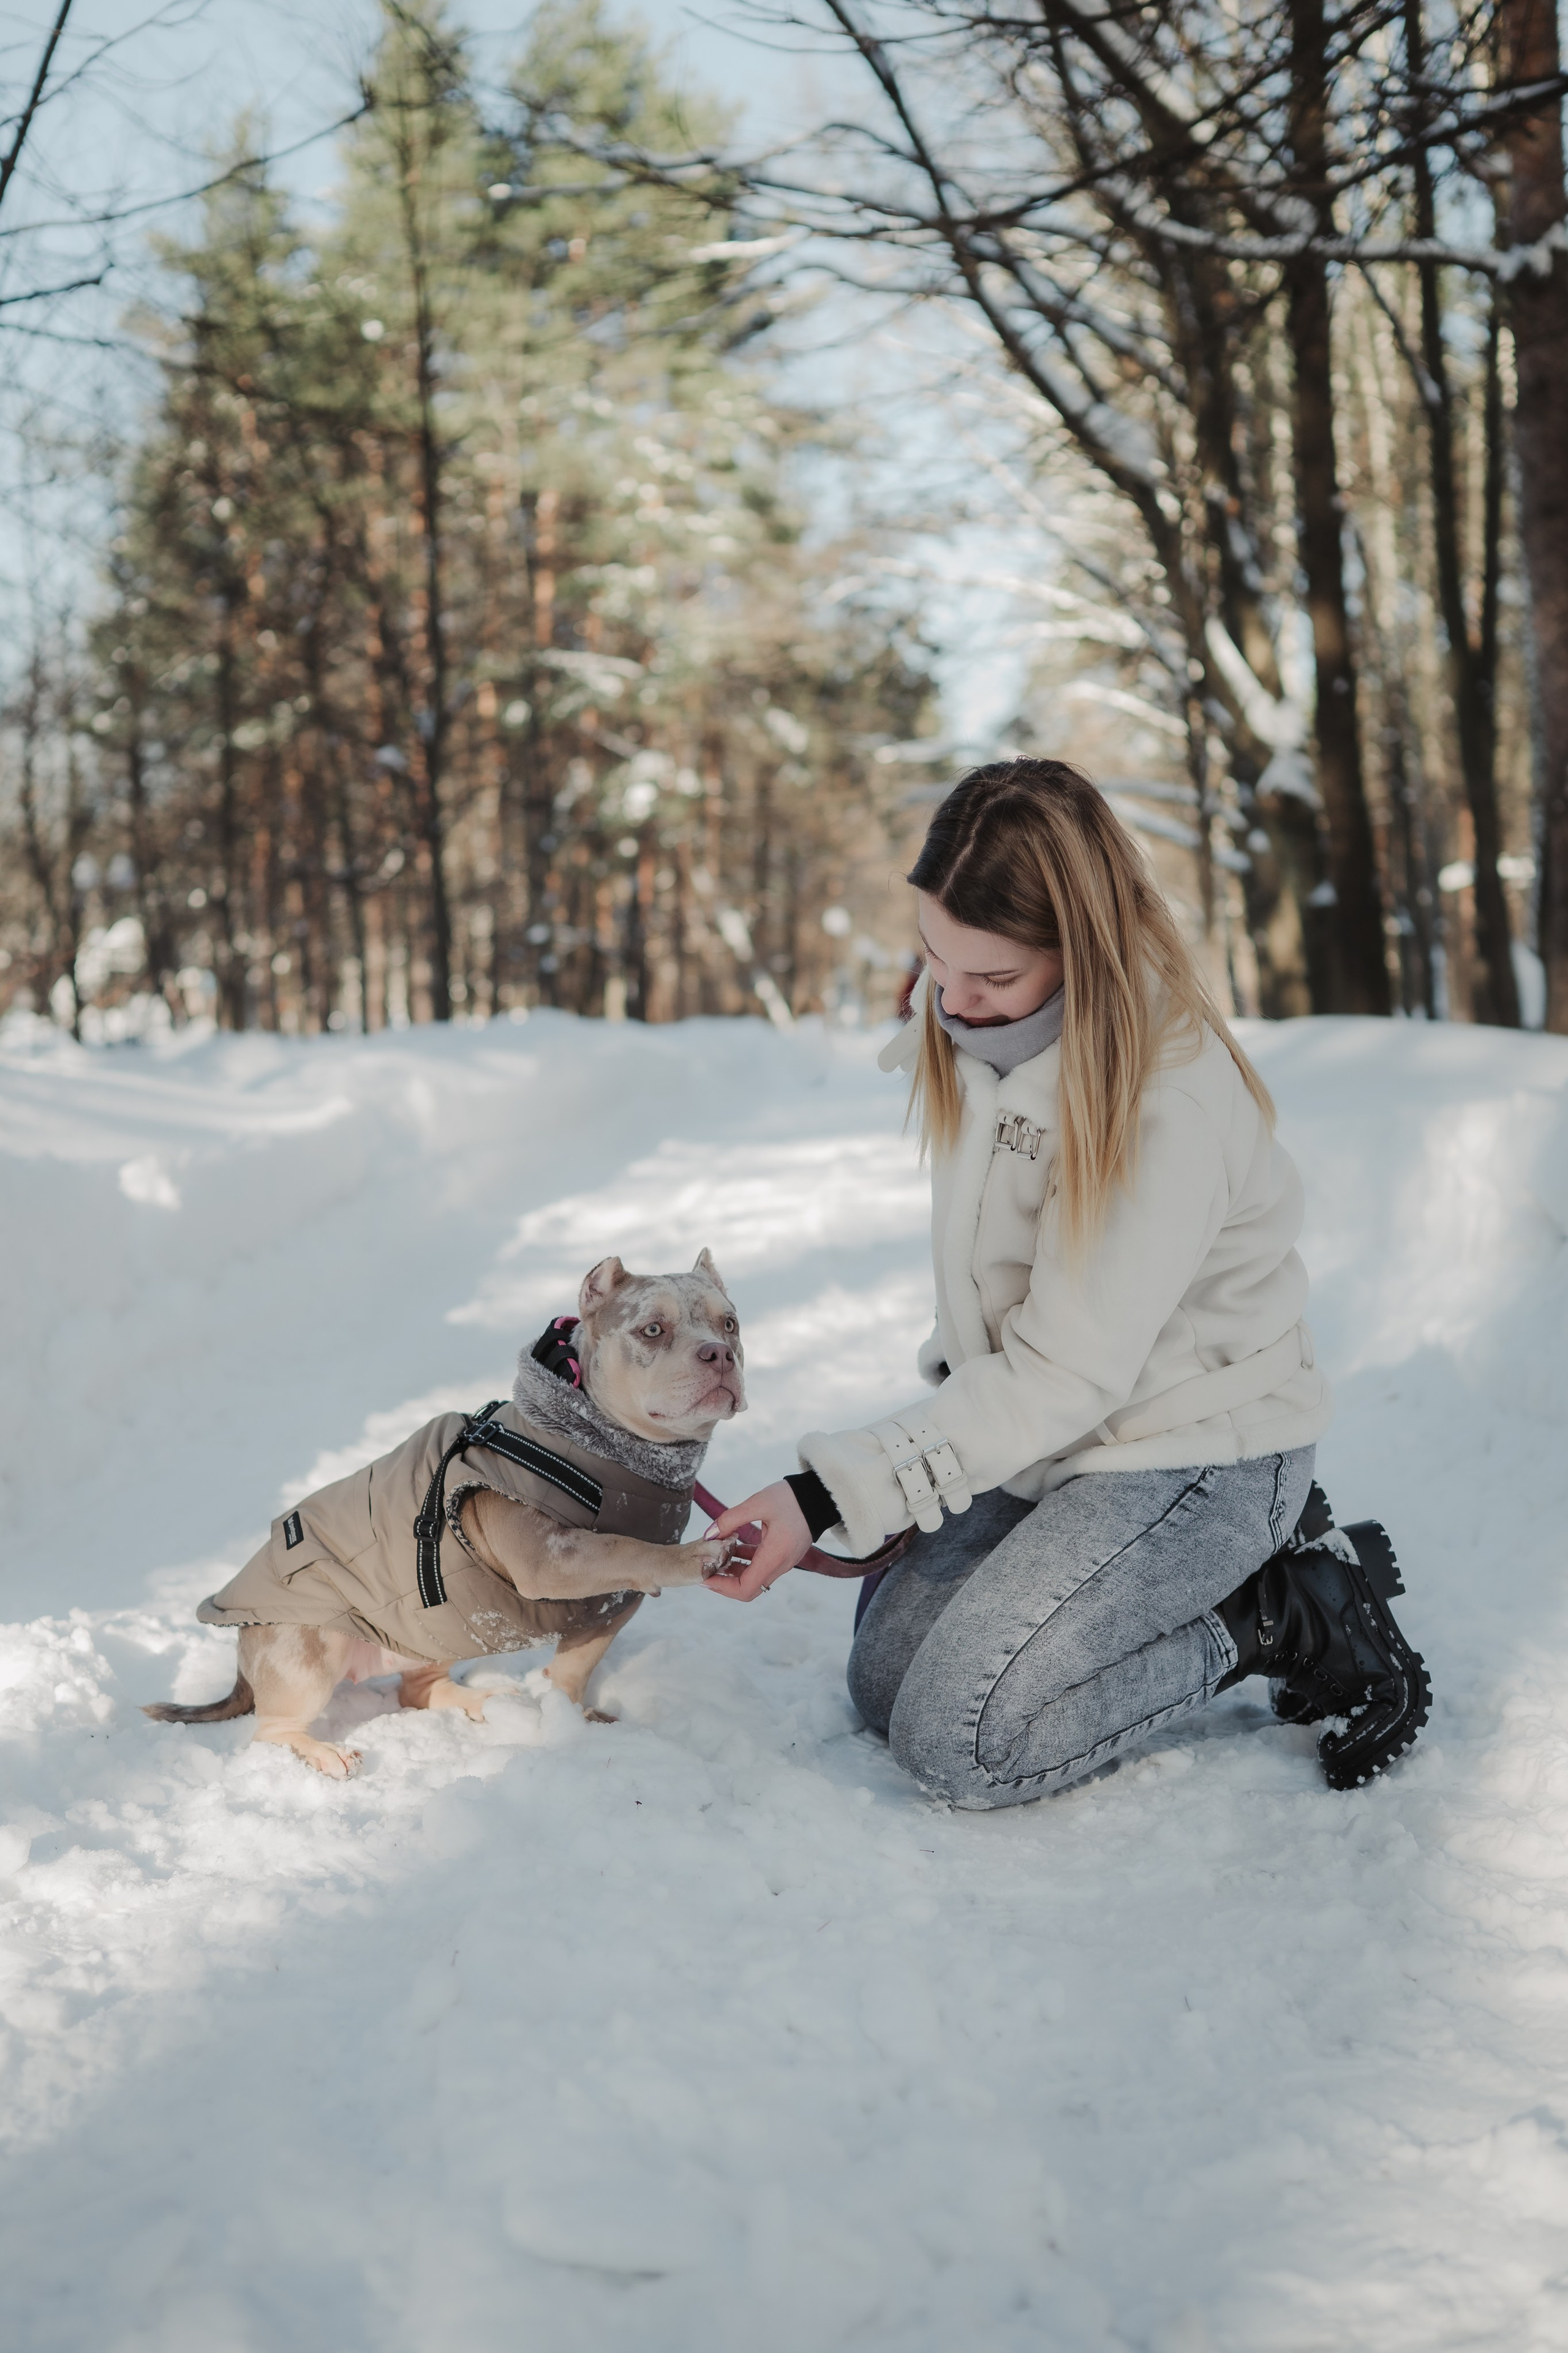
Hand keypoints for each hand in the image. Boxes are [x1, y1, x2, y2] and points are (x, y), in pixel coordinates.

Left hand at [701, 1481, 810, 1600]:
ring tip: (714, 1557)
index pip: (745, 1588)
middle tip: (707, 1569)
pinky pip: (761, 1567)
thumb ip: (730, 1519)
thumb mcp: (758, 1503)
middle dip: (724, 1583)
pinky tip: (731, 1548)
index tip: (705, 1576)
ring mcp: (783, 1562)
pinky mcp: (783, 1555)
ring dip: (733, 1572)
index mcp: (774, 1556)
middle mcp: (780, 1565)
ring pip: (754, 1579)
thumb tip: (708, 1535)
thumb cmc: (791, 1499)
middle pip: (749, 1589)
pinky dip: (744, 1562)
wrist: (818, 1496)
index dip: (722, 1587)